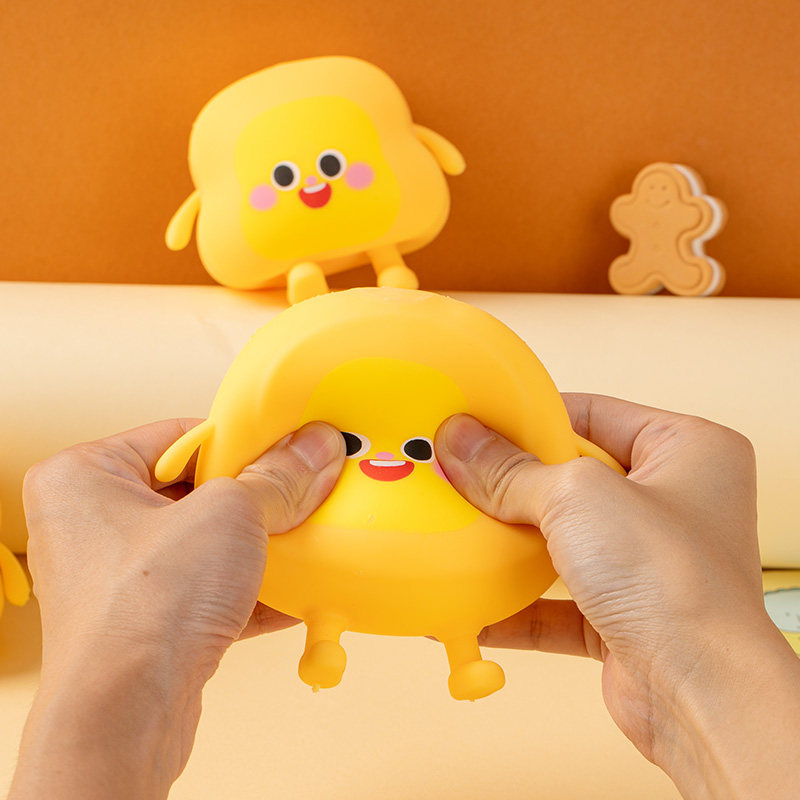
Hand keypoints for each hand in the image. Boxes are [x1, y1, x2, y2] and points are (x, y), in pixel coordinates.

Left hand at [10, 418, 343, 799]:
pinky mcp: (147, 620)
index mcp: (85, 475)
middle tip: (305, 490)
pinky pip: (209, 589)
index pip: (181, 436)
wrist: (127, 717)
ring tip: (307, 538)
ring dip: (262, 545)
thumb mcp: (229, 515)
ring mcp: (119, 576)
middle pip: (198, 490)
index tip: (290, 445)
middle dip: (258, 498)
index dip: (243, 441)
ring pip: (207, 543)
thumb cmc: (143, 607)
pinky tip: (299, 590)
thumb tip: (315, 447)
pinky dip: (253, 589)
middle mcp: (92, 523)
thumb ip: (278, 477)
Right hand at [434, 394, 799, 798]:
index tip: (479, 419)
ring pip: (561, 538)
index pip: (594, 414)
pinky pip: (555, 598)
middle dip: (511, 481)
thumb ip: (511, 470)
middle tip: (456, 471)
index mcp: (686, 450)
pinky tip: (471, 600)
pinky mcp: (623, 614)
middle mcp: (673, 503)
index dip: (533, 416)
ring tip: (456, 527)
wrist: (697, 695)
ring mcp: (648, 562)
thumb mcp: (576, 496)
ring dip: (509, 541)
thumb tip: (459, 441)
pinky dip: (514, 601)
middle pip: (571, 477)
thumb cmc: (672, 580)